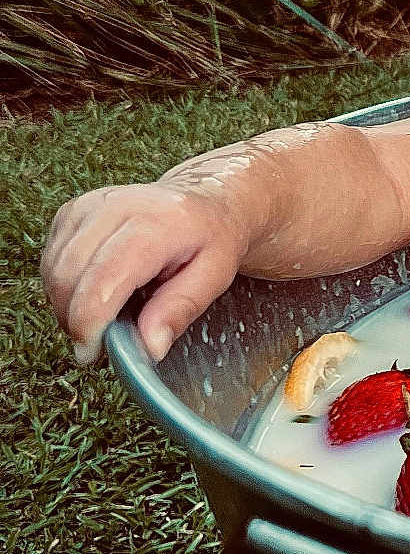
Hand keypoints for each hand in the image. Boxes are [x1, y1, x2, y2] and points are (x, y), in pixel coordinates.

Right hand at [41, 184, 249, 365]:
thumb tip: (149, 348)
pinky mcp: (71, 212)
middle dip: (75, 320)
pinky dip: (64, 287)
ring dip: (67, 306)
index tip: (92, 351)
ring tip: (103, 317)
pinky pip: (50, 260)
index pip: (104, 277)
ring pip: (53, 270)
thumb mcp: (214, 278)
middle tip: (98, 344)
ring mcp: (88, 206)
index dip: (90, 321)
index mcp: (156, 224)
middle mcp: (115, 207)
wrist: (205, 203)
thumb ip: (179, 311)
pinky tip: (94, 293)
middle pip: (70, 275)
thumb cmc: (212, 239)